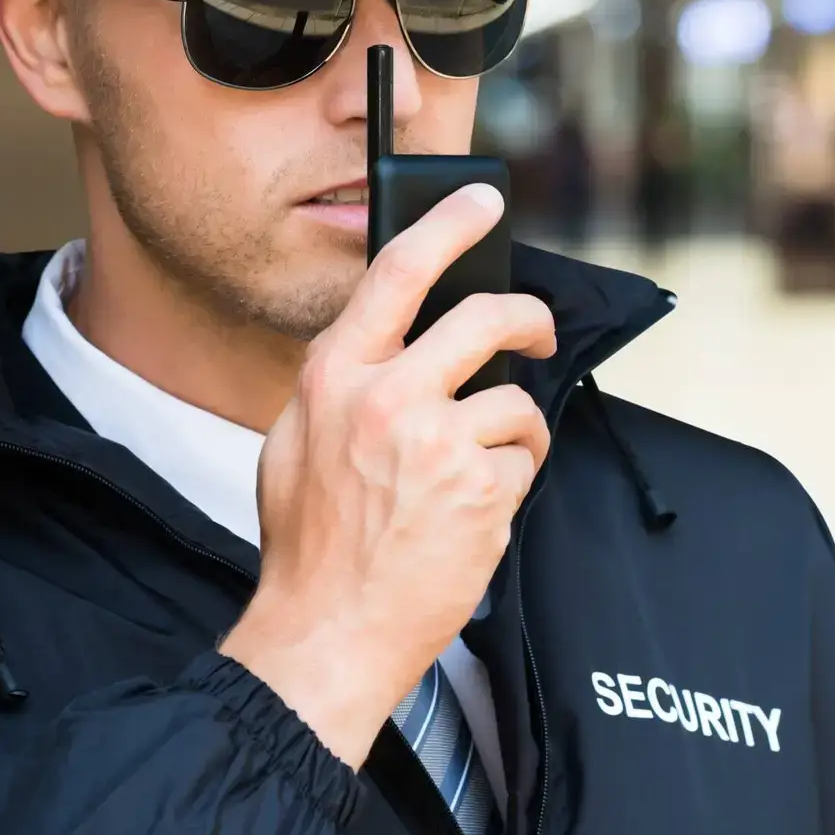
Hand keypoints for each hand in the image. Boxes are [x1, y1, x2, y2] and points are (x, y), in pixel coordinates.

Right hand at [219, 184, 555, 767]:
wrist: (326, 632)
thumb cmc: (311, 544)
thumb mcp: (297, 441)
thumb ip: (346, 383)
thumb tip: (399, 339)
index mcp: (334, 376)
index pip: (398, 272)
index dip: (449, 225)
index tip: (483, 202)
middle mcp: (386, 396)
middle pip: (487, 317)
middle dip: (529, 319)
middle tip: (537, 334)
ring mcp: (437, 442)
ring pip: (514, 403)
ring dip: (512, 435)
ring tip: (477, 476)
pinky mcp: (481, 488)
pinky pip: (523, 462)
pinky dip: (510, 485)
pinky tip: (472, 515)